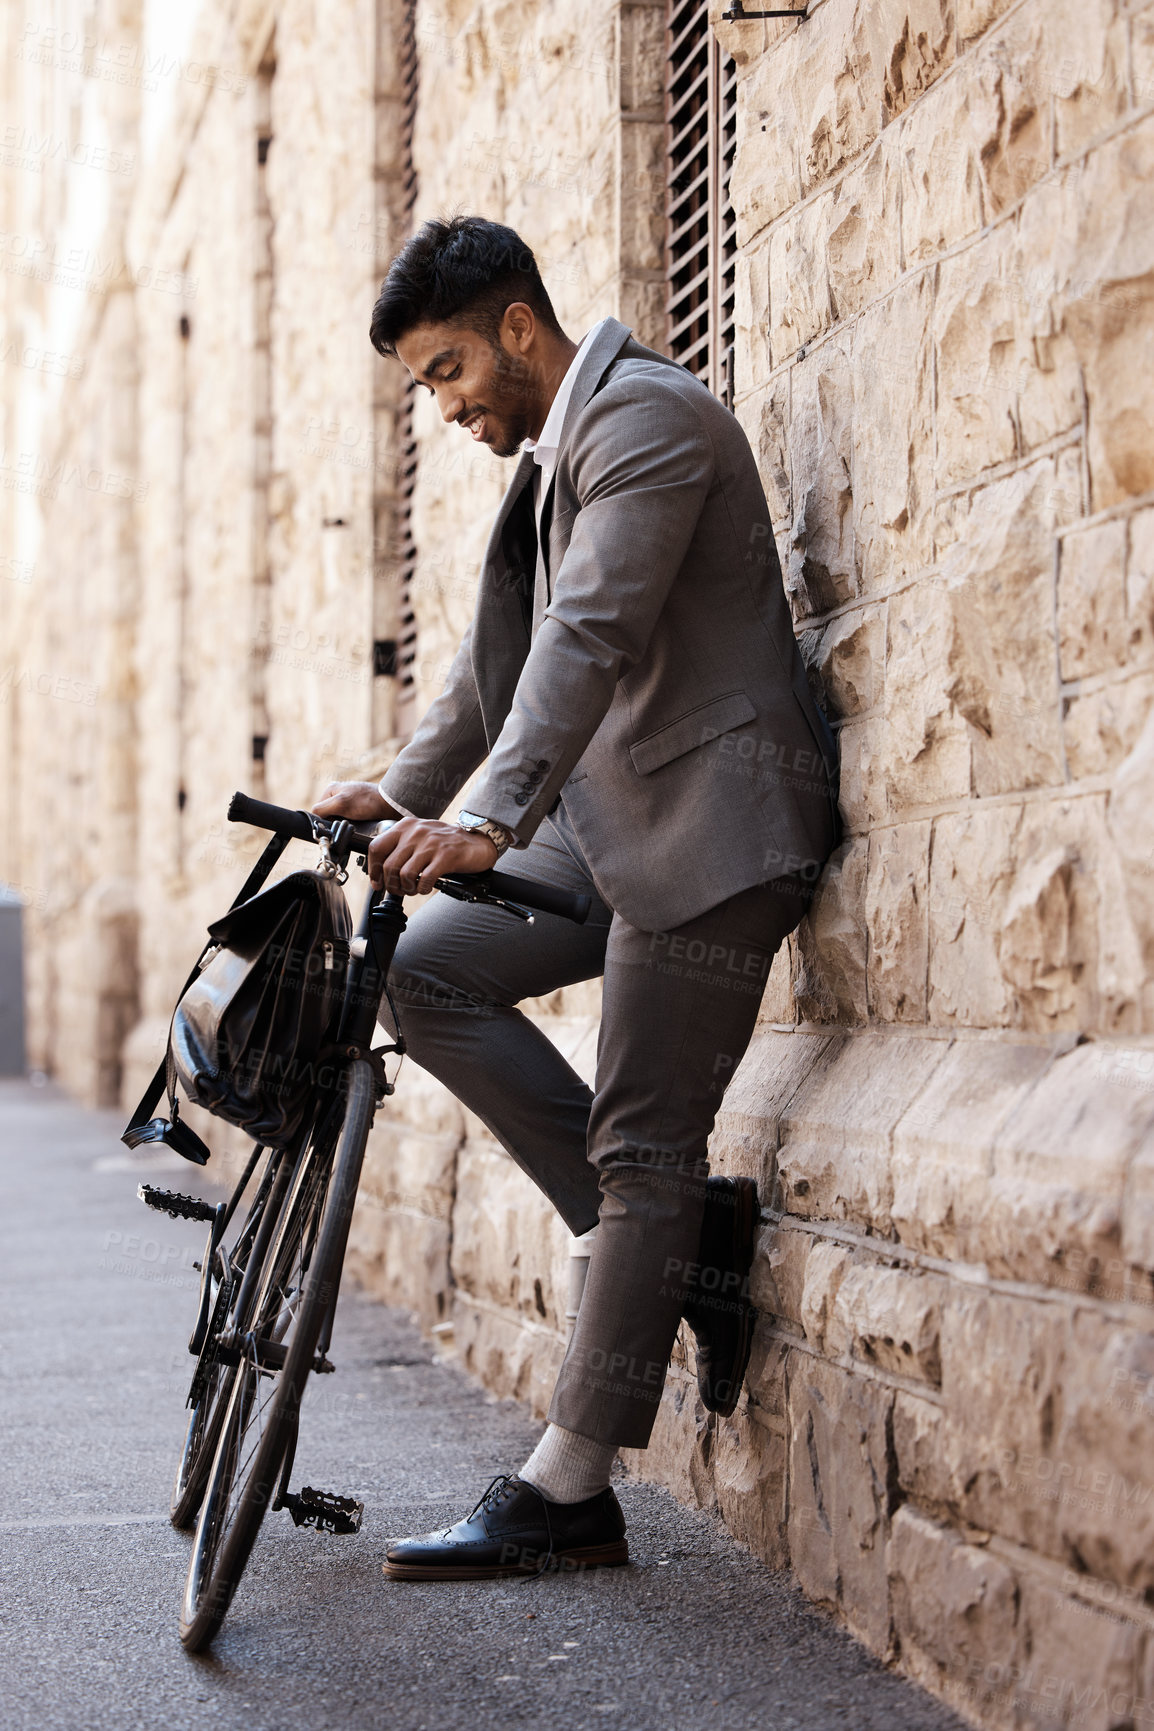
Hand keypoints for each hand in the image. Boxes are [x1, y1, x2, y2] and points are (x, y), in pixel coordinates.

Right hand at [312, 780, 398, 823]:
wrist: (391, 804)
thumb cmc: (368, 801)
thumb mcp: (341, 803)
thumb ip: (322, 809)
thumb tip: (313, 818)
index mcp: (330, 790)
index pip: (318, 811)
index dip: (324, 820)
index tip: (334, 824)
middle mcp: (338, 795)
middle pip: (328, 817)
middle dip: (336, 823)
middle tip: (347, 823)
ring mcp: (348, 802)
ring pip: (339, 821)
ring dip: (345, 825)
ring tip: (356, 824)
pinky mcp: (358, 810)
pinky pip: (350, 822)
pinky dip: (353, 826)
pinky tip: (361, 825)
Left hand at [367, 817, 497, 894]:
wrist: (477, 841)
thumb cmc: (446, 843)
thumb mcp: (419, 836)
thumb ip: (400, 848)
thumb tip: (380, 872)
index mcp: (405, 826)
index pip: (376, 848)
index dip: (373, 870)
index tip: (377, 882)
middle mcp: (416, 832)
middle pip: (389, 865)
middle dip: (391, 884)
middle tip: (398, 890)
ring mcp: (431, 843)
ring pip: (404, 874)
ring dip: (406, 889)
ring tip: (413, 889)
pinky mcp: (445, 856)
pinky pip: (425, 879)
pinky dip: (422, 889)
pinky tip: (425, 887)